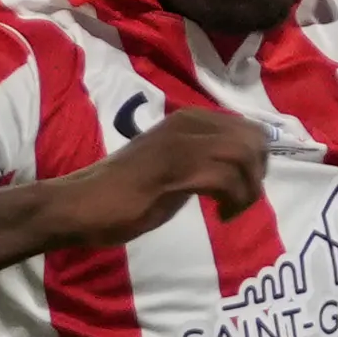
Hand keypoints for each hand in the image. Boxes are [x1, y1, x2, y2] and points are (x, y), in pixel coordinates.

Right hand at [60, 105, 268, 244]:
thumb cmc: (122, 193)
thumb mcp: (172, 169)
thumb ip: (200, 162)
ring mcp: (181, 144)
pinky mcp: (175, 169)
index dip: (256, 159)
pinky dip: (233, 201)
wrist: (81, 204)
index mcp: (188, 120)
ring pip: (243, 155)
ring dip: (247, 190)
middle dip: (256, 174)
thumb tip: (236, 170)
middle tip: (239, 200)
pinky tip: (220, 216)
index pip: (248, 127)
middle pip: (252, 138)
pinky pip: (226, 178)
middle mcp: (188, 123)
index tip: (243, 186)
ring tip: (230, 210)